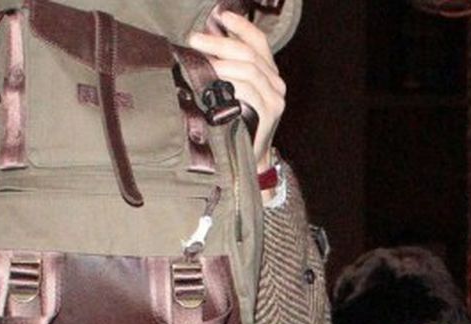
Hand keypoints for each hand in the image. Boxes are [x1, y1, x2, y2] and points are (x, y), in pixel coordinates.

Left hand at [188, 11, 285, 173]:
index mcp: (268, 74)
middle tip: (195, 39)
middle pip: (249, 53)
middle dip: (220, 43)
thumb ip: (225, 69)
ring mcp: (275, 99)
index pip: (259, 42)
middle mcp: (276, 83)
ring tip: (201, 62)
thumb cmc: (234, 124)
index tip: (221, 16)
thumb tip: (203, 44)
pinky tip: (214, 82)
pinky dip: (231, 83)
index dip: (241, 27)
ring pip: (250, 70)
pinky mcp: (269, 114)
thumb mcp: (230, 92)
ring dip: (222, 63)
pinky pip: (250, 91)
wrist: (247, 159)